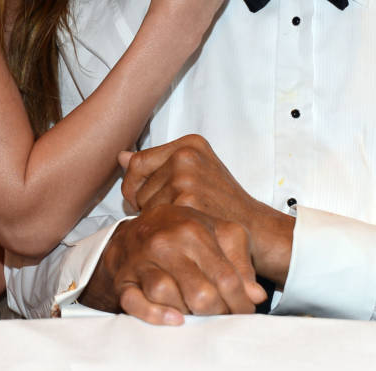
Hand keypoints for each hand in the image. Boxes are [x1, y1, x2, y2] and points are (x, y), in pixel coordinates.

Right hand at [82, 204, 265, 324]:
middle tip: (225, 314)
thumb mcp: (215, 232)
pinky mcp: (124, 278)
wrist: (138, 227)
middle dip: (218, 311)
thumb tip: (255, 294)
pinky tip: (176, 319)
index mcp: (192, 229)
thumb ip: (239, 257)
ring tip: (201, 312)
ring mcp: (141, 261)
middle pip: (199, 293)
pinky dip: (155, 315)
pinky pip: (136, 303)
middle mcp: (165, 243)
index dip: (240, 301)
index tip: (245, 310)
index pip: (225, 277)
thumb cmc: (182, 231)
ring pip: (168, 296)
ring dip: (189, 313)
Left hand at [118, 134, 294, 283]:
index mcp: (189, 144)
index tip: (146, 201)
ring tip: (182, 221)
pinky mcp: (187, 200)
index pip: (137, 162)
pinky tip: (184, 231)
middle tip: (172, 214)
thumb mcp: (194, 174)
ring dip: (155, 219)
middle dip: (145, 205)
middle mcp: (186, 155)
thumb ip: (157, 165)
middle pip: (136, 183)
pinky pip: (154, 218)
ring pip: (142, 203)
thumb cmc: (222, 204)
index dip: (135, 186)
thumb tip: (121, 156)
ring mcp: (187, 176)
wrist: (254, 230)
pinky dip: (164, 230)